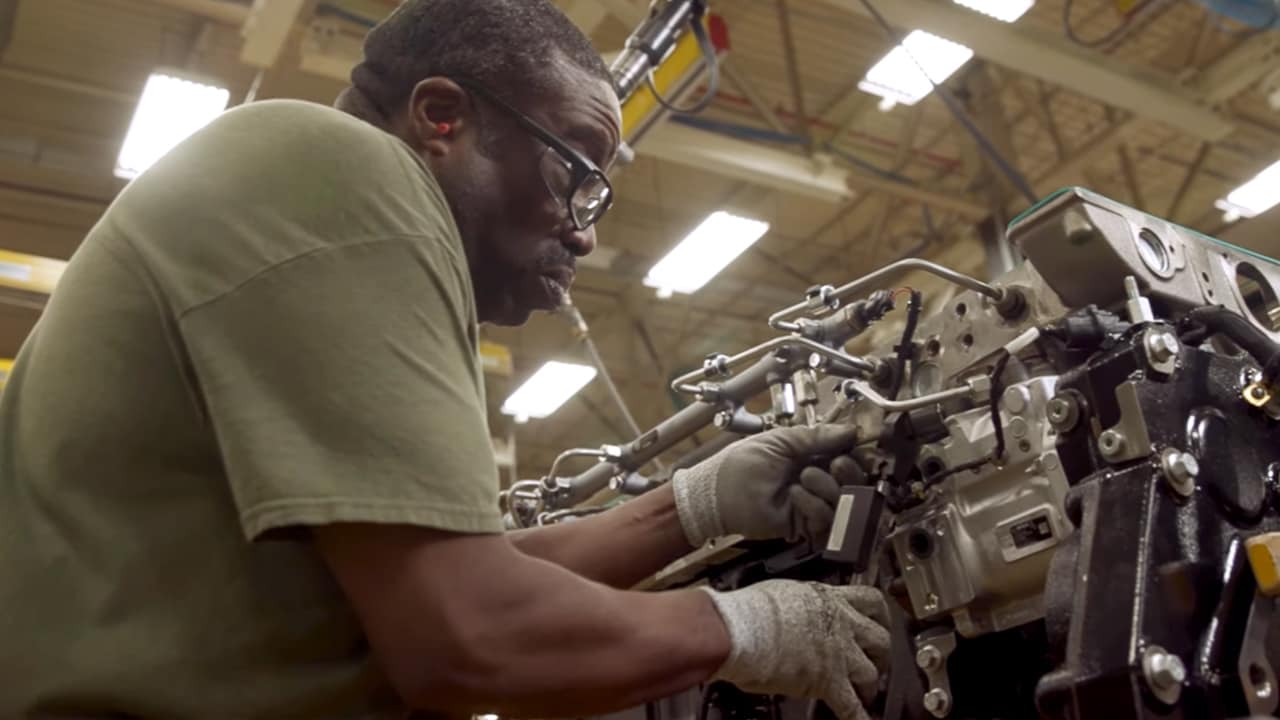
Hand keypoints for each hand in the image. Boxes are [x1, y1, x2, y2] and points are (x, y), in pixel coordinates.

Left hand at [672, 425, 856, 546]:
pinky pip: (825, 520)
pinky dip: (814, 506)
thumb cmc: (741, 463)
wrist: (718, 493)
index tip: (852, 448)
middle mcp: (815, 480)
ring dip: (827, 487)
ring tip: (805, 478)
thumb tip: (849, 430)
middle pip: (852, 481)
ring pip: (843, 501)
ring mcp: (811, 504)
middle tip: (836, 464)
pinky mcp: (804, 525)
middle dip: (848, 471)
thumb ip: (815, 436)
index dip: (854, 453)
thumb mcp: (779, 441)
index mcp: (810, 456)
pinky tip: (795, 496)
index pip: (846, 456)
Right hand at [703, 580, 891, 719]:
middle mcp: (840, 625)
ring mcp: (838, 655)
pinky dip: (858, 717)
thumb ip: (800, 604)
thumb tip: (793, 612)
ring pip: (872, 673)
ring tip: (866, 692)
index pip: (870, 600)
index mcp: (828, 599)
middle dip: (881, 652)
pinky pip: (852, 706)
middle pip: (880, 638)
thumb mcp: (783, 592)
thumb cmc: (752, 610)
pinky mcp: (828, 682)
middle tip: (876, 659)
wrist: (743, 629)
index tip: (880, 619)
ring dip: (871, 685)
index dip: (880, 614)